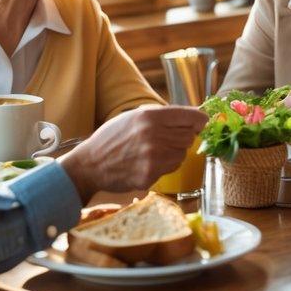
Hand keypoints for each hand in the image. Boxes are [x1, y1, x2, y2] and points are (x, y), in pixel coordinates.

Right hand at [61, 106, 208, 201]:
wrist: (90, 164)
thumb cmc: (112, 138)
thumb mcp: (134, 117)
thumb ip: (162, 116)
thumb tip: (192, 118)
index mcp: (150, 116)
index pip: (192, 117)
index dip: (199, 121)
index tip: (200, 124)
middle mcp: (154, 134)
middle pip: (190, 137)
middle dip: (182, 138)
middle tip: (167, 140)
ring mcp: (153, 156)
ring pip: (182, 154)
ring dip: (174, 154)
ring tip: (154, 152)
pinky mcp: (150, 174)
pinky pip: (171, 168)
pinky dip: (163, 167)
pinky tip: (146, 163)